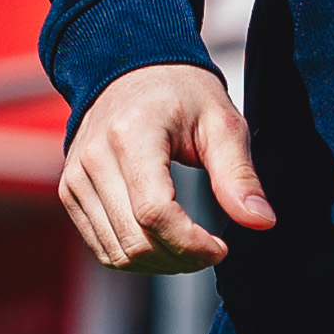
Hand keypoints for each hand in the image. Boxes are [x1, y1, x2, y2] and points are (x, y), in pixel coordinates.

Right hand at [58, 59, 275, 275]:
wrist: (131, 69)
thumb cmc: (182, 94)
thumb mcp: (221, 123)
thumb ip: (239, 175)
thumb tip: (263, 222)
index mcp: (131, 135)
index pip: (155, 213)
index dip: (191, 243)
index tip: (222, 248)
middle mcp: (93, 158)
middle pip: (136, 240)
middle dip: (181, 259)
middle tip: (212, 250)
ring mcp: (76, 178)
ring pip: (117, 253)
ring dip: (160, 264)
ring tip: (190, 247)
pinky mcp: (70, 193)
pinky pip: (102, 247)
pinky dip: (137, 257)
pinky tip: (164, 242)